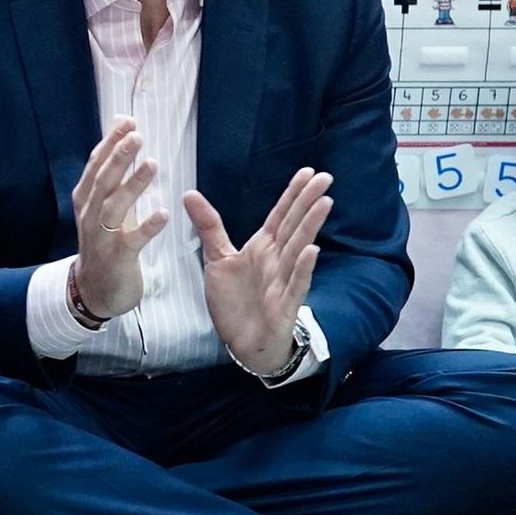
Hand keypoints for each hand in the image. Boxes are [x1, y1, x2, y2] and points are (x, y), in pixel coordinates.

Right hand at [64, 122, 168, 324]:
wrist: (95, 289)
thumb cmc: (104, 240)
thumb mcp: (103, 204)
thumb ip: (112, 168)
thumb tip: (120, 128)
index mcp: (86, 199)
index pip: (96, 165)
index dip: (110, 143)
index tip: (127, 122)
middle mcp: (90, 214)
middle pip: (103, 181)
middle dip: (118, 157)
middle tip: (136, 136)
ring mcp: (101, 236)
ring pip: (114, 206)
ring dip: (133, 185)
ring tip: (152, 165)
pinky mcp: (117, 257)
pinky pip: (132, 240)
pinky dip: (147, 226)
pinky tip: (163, 214)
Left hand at [185, 171, 329, 382]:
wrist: (243, 343)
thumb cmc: (235, 302)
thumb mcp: (217, 260)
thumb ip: (208, 227)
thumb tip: (190, 194)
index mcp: (263, 248)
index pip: (280, 216)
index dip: (292, 194)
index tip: (307, 172)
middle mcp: (277, 261)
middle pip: (294, 226)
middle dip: (308, 202)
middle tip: (325, 178)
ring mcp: (283, 282)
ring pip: (299, 249)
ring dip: (310, 227)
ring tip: (324, 204)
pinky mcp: (284, 305)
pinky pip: (295, 284)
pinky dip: (303, 268)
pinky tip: (312, 251)